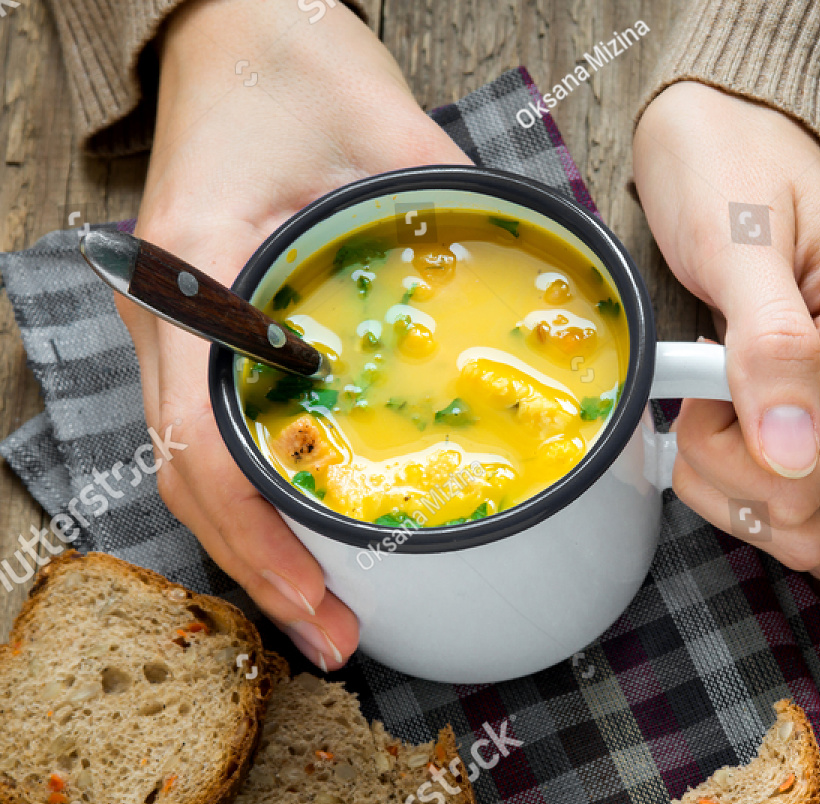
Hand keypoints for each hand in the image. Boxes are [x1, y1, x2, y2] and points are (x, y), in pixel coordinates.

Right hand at [121, 0, 469, 668]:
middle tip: (337, 634)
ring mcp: (179, 325)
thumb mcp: (383, 131)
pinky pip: (217, 429)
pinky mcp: (205, 328)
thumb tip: (556, 275)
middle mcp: (170, 312)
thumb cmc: (290, 64)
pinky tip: (308, 531)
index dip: (260, 535)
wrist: (229, 25)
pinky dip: (258, 493)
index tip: (322, 597)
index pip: (204, 440)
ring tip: (325, 606)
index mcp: (198, 272)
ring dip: (256, 543)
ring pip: (195, 465)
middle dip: (260, 570)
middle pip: (190, 477)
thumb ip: (456, 209)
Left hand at [632, 82, 819, 579]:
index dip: (732, 450)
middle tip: (702, 394)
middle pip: (810, 523)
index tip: (701, 380)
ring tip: (715, 413)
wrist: (734, 134)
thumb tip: (790, 453)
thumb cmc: (731, 168)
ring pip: (813, 540)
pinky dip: (758, 503)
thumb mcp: (736, 239)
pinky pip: (818, 524)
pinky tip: (732, 442)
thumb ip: (768, 344)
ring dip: (738, 496)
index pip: (811, 476)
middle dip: (727, 476)